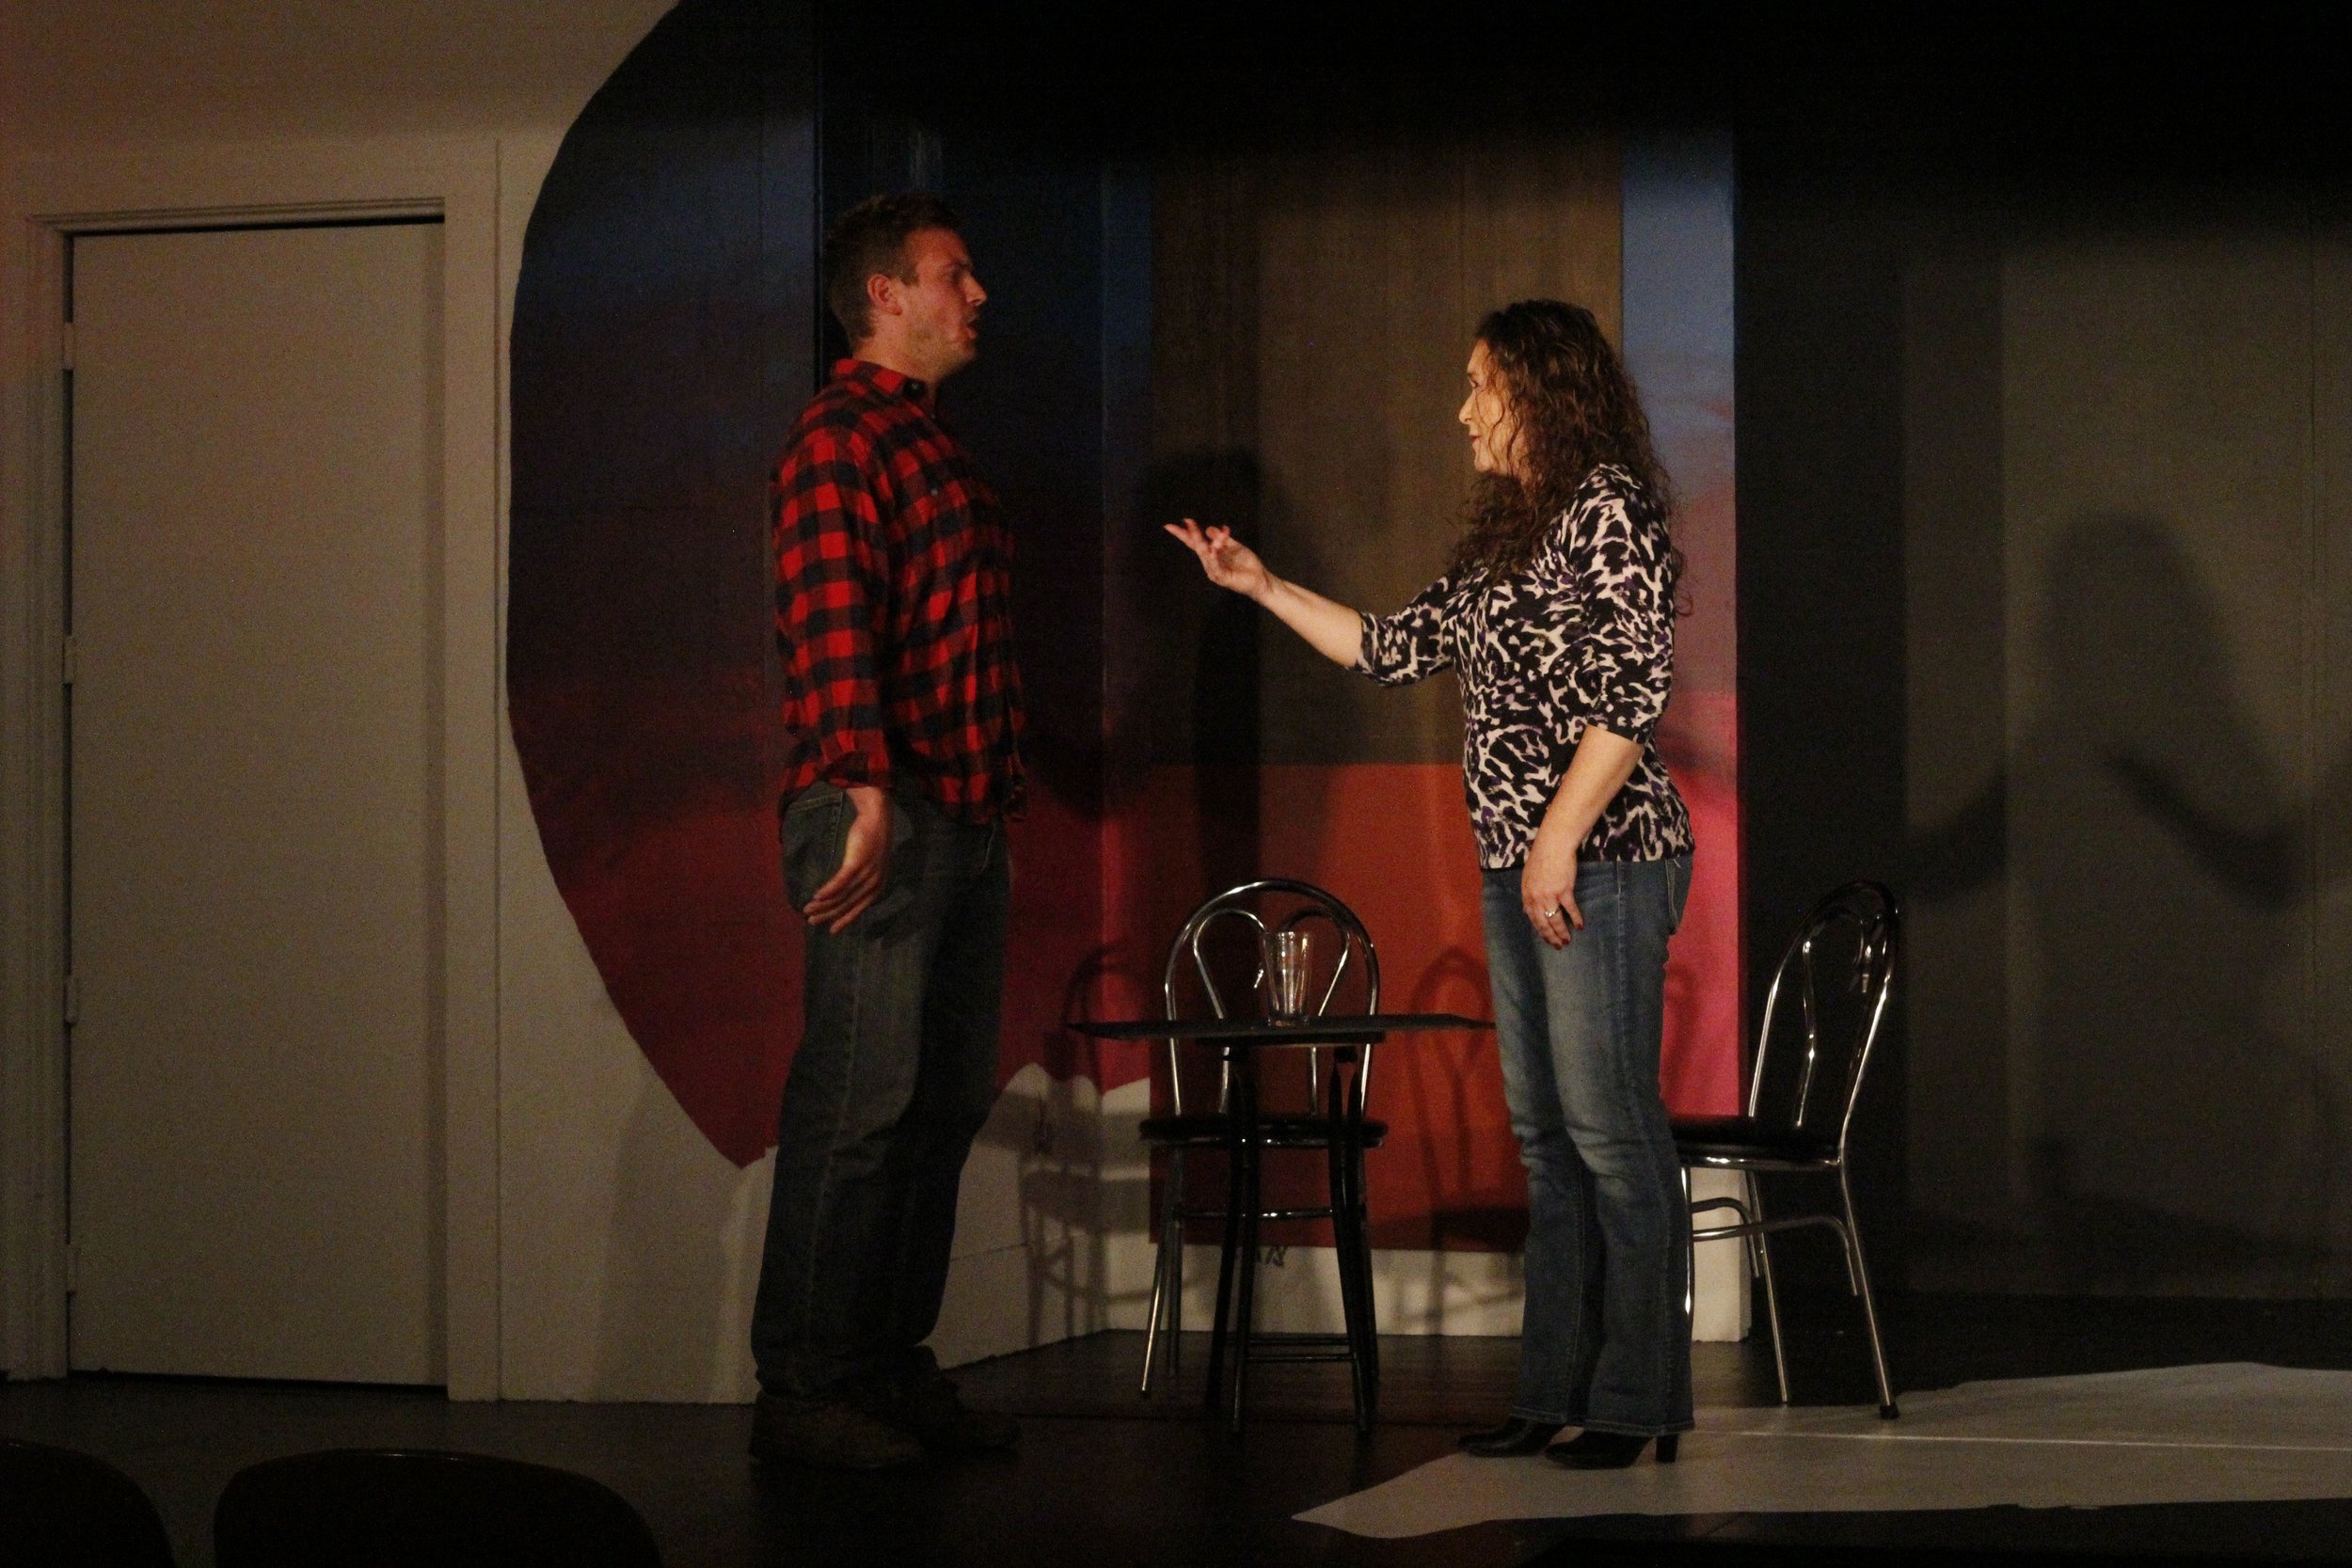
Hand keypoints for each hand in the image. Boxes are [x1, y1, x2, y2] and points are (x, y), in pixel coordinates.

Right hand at [801, 785, 891, 932]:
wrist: (877, 818)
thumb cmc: (872, 839)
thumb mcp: (871, 864)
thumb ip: (862, 879)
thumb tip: (846, 891)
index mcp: (878, 887)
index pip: (858, 908)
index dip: (844, 920)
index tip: (831, 930)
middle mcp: (874, 884)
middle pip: (847, 905)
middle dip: (828, 915)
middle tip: (812, 921)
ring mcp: (866, 874)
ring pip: (841, 896)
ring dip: (822, 905)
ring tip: (808, 909)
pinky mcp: (857, 864)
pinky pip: (840, 882)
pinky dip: (827, 891)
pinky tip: (816, 896)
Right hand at [1164, 517, 1272, 600]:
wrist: (1261, 579)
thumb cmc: (1247, 564)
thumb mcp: (1235, 546)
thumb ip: (1222, 539)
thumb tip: (1209, 529)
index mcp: (1213, 555)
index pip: (1196, 543)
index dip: (1186, 534)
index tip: (1175, 524)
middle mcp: (1210, 563)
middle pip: (1198, 548)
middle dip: (1192, 535)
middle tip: (1189, 523)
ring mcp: (1215, 572)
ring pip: (1205, 556)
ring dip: (1205, 543)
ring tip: (1202, 532)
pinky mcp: (1223, 578)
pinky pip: (1216, 567)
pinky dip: (1213, 558)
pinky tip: (1212, 549)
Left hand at [1521, 820, 1582, 950]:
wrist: (1553, 845)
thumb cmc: (1541, 858)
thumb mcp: (1528, 877)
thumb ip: (1529, 894)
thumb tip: (1528, 910)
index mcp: (1526, 894)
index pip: (1532, 919)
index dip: (1540, 931)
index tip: (1547, 938)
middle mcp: (1536, 897)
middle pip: (1543, 923)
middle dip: (1551, 936)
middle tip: (1558, 946)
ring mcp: (1550, 895)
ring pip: (1556, 920)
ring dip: (1562, 932)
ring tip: (1568, 940)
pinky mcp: (1564, 891)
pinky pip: (1570, 909)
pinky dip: (1576, 918)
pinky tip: (1580, 926)